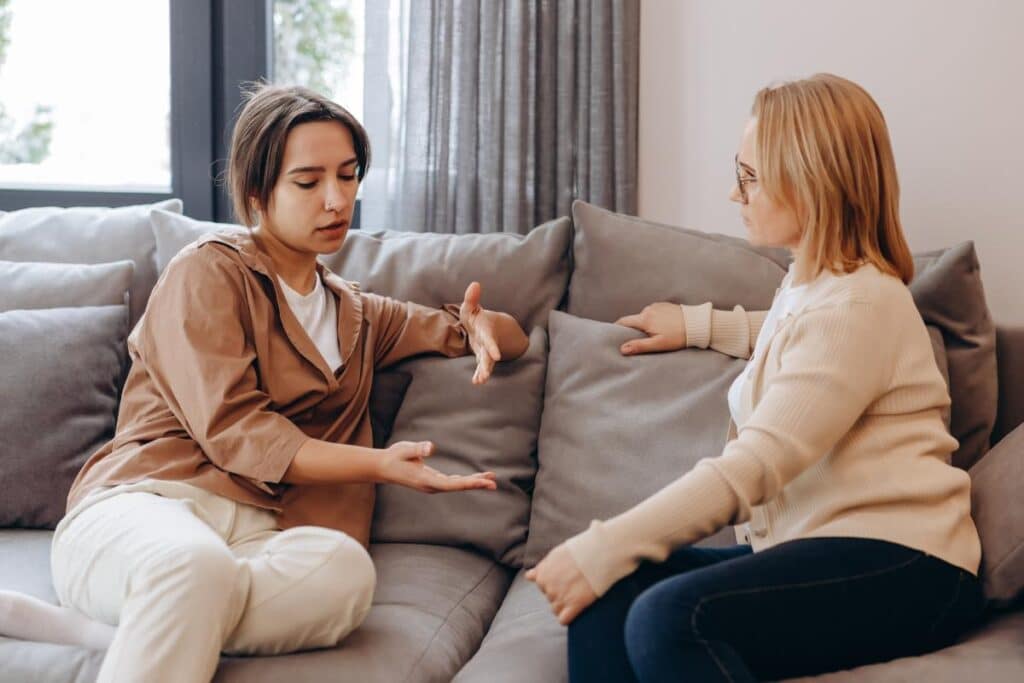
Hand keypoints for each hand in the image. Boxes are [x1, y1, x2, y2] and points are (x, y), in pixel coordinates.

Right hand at [377, 441, 496, 492]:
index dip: (468, 483)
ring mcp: (433, 485)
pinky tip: (476, 478)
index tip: (482, 483)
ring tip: (490, 480)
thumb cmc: (394, 457)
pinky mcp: (433, 481)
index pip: (451, 483)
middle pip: (458, 487)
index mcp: (426, 480)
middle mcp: (431, 486)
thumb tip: (429, 447)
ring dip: (473, 482)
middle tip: (494, 484)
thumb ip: (417, 449)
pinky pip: (453, 482)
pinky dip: (466, 480)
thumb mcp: (404, 449)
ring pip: (457, 485)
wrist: (383, 467)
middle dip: (476, 485)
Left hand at [460, 282, 501, 383]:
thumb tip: (474, 284)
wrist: (487, 328)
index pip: (489, 340)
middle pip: (489, 356)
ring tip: (480, 381)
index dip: (493, 347)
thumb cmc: (477, 318)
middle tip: (486, 374)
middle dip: (487, 365)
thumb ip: (472, 298)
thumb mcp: (472, 308)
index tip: (497, 357)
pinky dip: (480, 374)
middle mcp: (488, 344)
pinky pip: (482, 367)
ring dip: (484, 372)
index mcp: (486, 331)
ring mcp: (486, 352)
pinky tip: (476, 382)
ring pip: (486, 364)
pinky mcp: (482, 358)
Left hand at [525, 544, 597, 624]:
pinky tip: (575, 609)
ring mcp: (560, 598)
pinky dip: (567, 617)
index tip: (566, 577)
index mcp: (541, 576)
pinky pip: (563, 620)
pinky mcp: (573, 605)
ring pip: (556, 609)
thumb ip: (541, 568)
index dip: (554, 582)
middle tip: (574, 584)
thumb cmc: (577, 551)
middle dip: (560, 593)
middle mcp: (548, 588)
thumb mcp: (554, 555)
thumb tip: (528, 576)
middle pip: (550, 598)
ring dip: (564, 605)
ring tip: (577, 593)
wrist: (597, 554)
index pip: (542, 587)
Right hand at [615, 303, 684, 354]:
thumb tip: (622, 349)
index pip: (623, 321)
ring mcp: (657, 305)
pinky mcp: (665, 305)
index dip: (616, 328)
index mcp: (645, 318)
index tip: (613, 334)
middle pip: (634, 319)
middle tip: (637, 339)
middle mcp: (648, 309)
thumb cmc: (678, 336)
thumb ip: (639, 346)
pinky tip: (662, 327)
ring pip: (644, 316)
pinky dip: (653, 319)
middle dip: (632, 328)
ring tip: (653, 334)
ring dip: (645, 324)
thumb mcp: (658, 344)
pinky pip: (654, 312)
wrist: (698, 324)